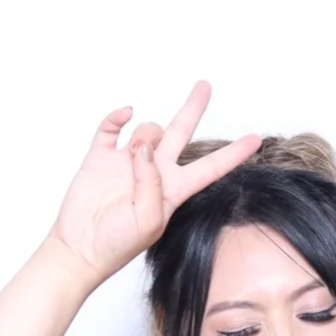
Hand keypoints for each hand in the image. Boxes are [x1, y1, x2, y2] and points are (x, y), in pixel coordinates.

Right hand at [49, 81, 260, 282]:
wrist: (79, 249)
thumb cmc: (118, 244)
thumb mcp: (148, 221)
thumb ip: (152, 185)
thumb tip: (144, 149)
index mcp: (173, 191)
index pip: (210, 168)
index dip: (233, 154)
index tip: (255, 139)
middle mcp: (154, 172)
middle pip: (180, 133)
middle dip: (193, 109)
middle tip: (205, 86)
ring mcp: (127, 163)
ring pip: (148, 130)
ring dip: (146, 135)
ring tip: (134, 156)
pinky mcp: (101, 158)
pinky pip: (112, 128)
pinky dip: (118, 117)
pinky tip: (124, 116)